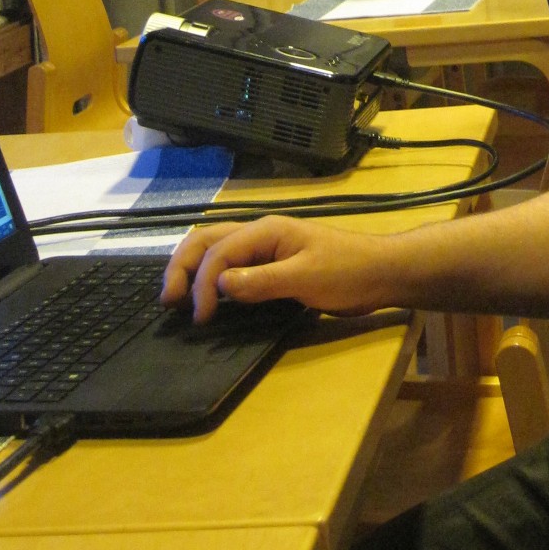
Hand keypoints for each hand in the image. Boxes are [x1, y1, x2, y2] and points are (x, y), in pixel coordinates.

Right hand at [159, 216, 399, 321]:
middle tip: (167, 301)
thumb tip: (219, 286)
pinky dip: (212, 276)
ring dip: (193, 268)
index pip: (219, 252)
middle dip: (183, 266)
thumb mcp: (306, 279)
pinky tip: (207, 294)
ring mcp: (266, 248)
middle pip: (208, 240)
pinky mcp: (273, 264)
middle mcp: (261, 234)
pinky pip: (233, 264)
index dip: (203, 283)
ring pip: (217, 248)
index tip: (200, 318)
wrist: (380, 273)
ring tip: (177, 296)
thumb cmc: (347, 273)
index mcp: (266, 231)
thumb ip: (263, 281)